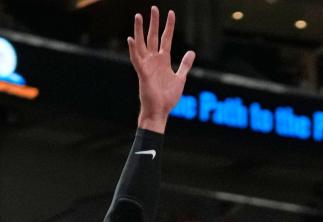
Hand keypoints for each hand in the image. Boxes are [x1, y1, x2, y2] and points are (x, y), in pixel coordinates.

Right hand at [129, 7, 195, 131]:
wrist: (160, 111)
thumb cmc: (168, 97)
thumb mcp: (180, 78)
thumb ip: (185, 65)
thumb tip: (191, 52)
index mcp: (163, 60)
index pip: (166, 39)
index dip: (169, 26)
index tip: (171, 13)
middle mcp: (154, 60)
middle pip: (153, 37)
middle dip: (154, 22)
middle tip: (154, 8)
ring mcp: (147, 65)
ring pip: (142, 44)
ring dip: (139, 30)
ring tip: (138, 16)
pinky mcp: (142, 73)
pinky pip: (136, 59)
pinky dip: (133, 49)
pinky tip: (131, 39)